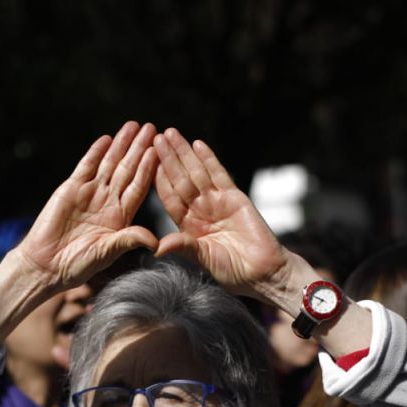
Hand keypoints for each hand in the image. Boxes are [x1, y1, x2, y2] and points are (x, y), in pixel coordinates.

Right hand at [15, 121, 159, 289]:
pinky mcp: (70, 190)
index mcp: (120, 217)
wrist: (46, 264)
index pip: (138, 187)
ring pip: (109, 164)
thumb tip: (154, 241)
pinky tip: (106, 139)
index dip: (148, 169)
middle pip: (127, 170)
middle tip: (152, 129)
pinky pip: (86, 167)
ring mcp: (89, 194)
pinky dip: (95, 153)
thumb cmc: (77, 264)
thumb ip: (129, 240)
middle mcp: (107, 202)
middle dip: (139, 149)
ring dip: (120, 145)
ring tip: (133, 126)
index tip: (159, 153)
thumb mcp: (107, 253)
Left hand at [152, 128, 291, 300]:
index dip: (158, 180)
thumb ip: (183, 247)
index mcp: (188, 226)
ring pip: (197, 172)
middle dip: (168, 159)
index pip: (170, 198)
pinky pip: (219, 174)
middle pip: (180, 180)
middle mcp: (200, 210)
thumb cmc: (232, 272)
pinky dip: (209, 159)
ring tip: (171, 134)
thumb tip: (157, 248)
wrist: (262, 272)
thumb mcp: (203, 259)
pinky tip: (198, 144)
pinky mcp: (235, 197)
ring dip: (184, 153)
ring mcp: (217, 202)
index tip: (145, 163)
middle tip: (155, 138)